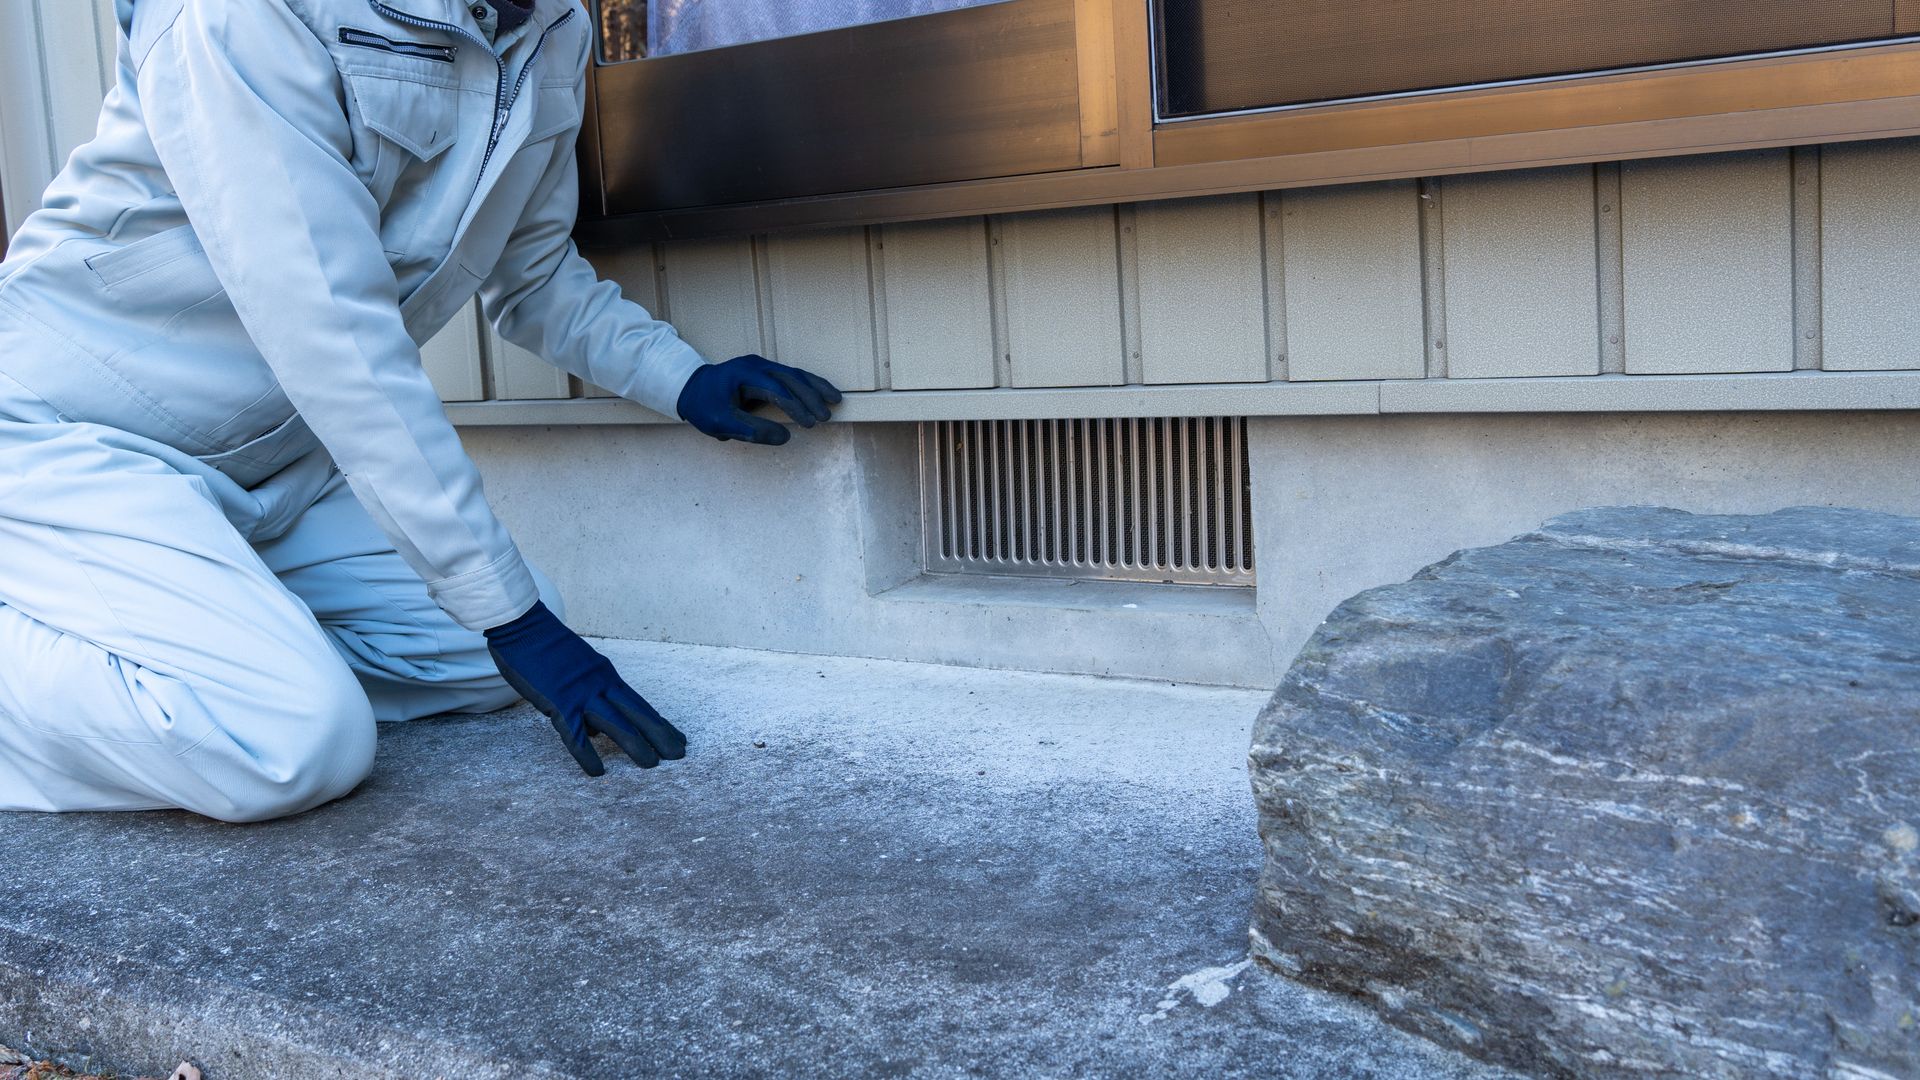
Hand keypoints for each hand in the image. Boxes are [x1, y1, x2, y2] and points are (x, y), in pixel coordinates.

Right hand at [484, 602, 686, 774]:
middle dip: (661, 735)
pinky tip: (598, 771)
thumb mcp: (576, 670)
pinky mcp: (559, 701)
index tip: (678, 738)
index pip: (640, 704)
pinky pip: (577, 734)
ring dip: (636, 745)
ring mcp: (582, 692)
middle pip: (638, 713)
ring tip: (652, 765)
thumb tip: (596, 730)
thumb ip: (589, 696)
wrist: (522, 624)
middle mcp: (601, 683)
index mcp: (606, 675)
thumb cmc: (543, 648)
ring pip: (617, 723)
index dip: (659, 723)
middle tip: (679, 754)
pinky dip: (588, 755)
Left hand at [675, 354, 842, 444]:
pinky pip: (791, 376)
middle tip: (825, 417)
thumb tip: (784, 437)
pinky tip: (823, 392)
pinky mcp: (766, 371)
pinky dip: (809, 385)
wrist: (690, 388)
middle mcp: (756, 365)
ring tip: (835, 400)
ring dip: (816, 387)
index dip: (795, 406)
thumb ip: (751, 430)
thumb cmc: (703, 405)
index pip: (776, 389)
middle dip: (811, 397)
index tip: (809, 423)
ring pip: (795, 374)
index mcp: (744, 374)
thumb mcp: (721, 423)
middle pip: (790, 378)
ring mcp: (762, 366)